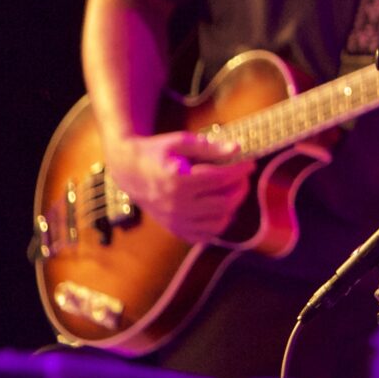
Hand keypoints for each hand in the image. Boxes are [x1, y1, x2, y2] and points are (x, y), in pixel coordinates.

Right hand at [107, 129, 261, 241]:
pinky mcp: (174, 229)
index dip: (239, 171)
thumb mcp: (179, 142)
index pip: (220, 179)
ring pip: (218, 223)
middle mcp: (176, 205)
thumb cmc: (155, 152)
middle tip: (243, 178)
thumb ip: (209, 147)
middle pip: (223, 203)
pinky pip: (204, 235)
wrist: (129, 170)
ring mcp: (175, 220)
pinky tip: (219, 209)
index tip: (250, 163)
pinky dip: (217, 224)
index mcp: (177, 181)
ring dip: (232, 207)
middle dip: (239, 189)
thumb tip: (236, 150)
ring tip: (232, 192)